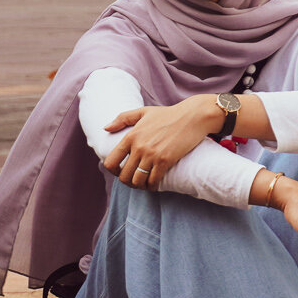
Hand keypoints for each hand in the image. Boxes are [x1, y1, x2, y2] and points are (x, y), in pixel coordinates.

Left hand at [101, 98, 220, 190]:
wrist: (192, 117)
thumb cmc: (168, 114)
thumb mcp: (143, 112)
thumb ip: (122, 118)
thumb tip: (106, 128)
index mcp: (131, 136)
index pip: (111, 161)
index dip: (113, 171)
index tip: (120, 171)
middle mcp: (139, 147)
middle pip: (124, 175)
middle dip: (127, 181)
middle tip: (133, 180)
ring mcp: (152, 155)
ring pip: (137, 181)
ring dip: (139, 185)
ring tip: (144, 183)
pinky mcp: (165, 161)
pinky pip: (153, 181)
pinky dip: (152, 186)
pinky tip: (154, 184)